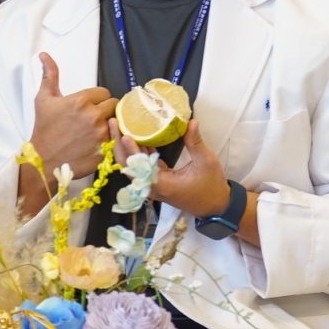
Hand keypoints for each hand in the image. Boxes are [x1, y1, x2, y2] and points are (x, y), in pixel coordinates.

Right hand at [30, 55, 115, 181]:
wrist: (42, 161)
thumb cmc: (43, 129)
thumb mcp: (44, 100)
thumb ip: (49, 75)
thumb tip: (44, 55)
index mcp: (82, 100)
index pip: (104, 93)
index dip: (97, 100)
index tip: (87, 108)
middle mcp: (94, 116)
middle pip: (114, 106)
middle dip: (105, 111)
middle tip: (92, 120)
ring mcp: (101, 134)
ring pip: (116, 123)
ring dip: (108, 126)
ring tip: (94, 132)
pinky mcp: (105, 150)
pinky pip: (115, 140)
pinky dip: (109, 141)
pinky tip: (96, 144)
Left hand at [114, 118, 231, 218]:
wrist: (215, 206)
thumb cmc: (211, 186)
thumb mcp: (206, 162)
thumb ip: (195, 142)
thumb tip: (191, 121)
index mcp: (161, 184)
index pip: (139, 166)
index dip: (131, 150)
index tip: (124, 134)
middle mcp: (152, 186)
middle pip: (128, 165)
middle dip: (119, 144)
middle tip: (113, 123)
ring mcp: (152, 185)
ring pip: (132, 166)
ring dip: (125, 147)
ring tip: (118, 126)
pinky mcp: (156, 182)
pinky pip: (141, 166)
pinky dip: (137, 152)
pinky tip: (135, 136)